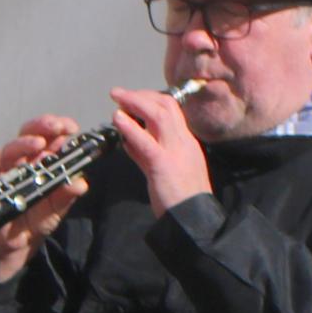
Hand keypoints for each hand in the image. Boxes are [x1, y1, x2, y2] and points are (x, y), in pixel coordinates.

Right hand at [0, 116, 89, 281]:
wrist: (17, 244)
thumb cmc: (39, 219)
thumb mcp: (57, 209)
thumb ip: (66, 195)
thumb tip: (80, 183)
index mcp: (43, 163)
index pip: (49, 137)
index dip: (58, 128)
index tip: (70, 128)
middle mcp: (23, 163)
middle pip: (28, 136)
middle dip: (42, 127)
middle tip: (56, 128)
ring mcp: (6, 173)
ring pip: (10, 152)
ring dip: (22, 145)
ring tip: (37, 144)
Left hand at [108, 84, 211, 212]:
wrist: (194, 218)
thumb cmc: (180, 198)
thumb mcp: (164, 169)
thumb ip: (145, 153)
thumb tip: (128, 139)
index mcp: (185, 142)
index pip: (171, 110)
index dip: (150, 98)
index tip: (132, 98)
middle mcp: (183, 142)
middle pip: (165, 106)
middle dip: (140, 95)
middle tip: (119, 94)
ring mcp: (175, 152)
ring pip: (158, 116)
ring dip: (135, 102)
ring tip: (117, 99)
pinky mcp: (163, 165)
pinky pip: (146, 142)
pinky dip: (130, 128)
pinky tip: (118, 119)